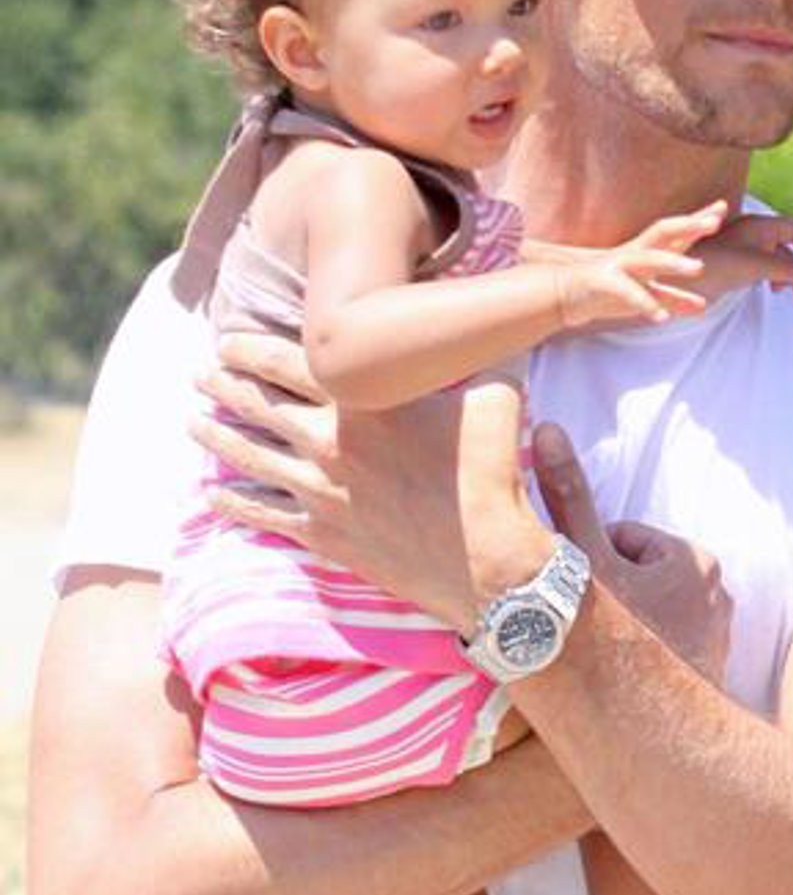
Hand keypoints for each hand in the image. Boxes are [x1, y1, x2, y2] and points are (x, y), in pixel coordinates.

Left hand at [196, 332, 543, 628]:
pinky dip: (232, 504)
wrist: (488, 566)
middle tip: (200, 375)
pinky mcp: (324, 536)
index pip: (286, 362)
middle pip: (256, 406)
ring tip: (194, 423)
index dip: (249, 348)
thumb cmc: (492, 481)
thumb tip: (492, 329)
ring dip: (217, 437)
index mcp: (362, 404)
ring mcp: (321, 492)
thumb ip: (480, 361)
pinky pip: (264, 516)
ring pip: (250, 458)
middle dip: (222, 386)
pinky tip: (210, 495)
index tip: (227, 341)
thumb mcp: (496, 402)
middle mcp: (329, 443)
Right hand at [529, 424, 731, 683]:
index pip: (622, 539)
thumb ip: (567, 495)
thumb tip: (548, 428)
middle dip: (608, 596)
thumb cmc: (613, 641)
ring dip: (621, 628)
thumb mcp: (582, 558)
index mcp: (695, 561)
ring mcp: (715, 640)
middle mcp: (718, 598)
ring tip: (603, 660)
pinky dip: (640, 660)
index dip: (587, 562)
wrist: (644, 733)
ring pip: (645, 615)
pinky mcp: (708, 676)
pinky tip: (623, 684)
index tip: (575, 592)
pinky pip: (660, 651)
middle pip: (636, 578)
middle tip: (584, 628)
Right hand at [556, 201, 730, 331]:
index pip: (677, 231)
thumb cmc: (607, 292)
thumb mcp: (646, 294)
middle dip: (689, 226)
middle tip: (715, 222)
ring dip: (674, 263)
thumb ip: (674, 297)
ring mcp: (618, 266)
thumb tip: (703, 306)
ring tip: (700, 269)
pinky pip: (629, 293)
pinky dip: (646, 303)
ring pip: (649, 259)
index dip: (698, 219)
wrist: (563, 294)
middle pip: (665, 233)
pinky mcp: (603, 283)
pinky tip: (663, 318)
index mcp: (645, 252)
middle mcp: (635, 252)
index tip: (722, 207)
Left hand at [693, 210, 792, 308]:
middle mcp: (754, 234)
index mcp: (759, 226)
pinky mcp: (737, 265)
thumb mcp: (757, 266)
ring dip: (792, 279)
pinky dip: (776, 279)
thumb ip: (789, 268)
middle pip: (791, 248)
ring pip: (779, 261)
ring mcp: (745, 250)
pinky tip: (773, 291)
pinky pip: (765, 269)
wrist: (676, 280)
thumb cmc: (714, 266)